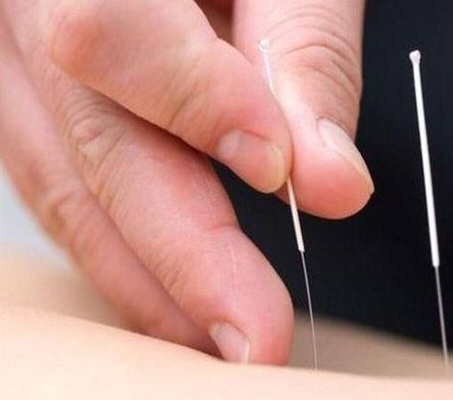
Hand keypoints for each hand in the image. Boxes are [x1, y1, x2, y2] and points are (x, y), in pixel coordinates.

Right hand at [0, 0, 371, 363]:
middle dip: (182, 251)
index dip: (196, 105)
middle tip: (255, 332)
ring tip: (220, 336)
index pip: (108, 32)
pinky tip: (173, 297)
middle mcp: (26, 18)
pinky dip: (123, 255)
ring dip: (149, 278)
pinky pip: (64, 195)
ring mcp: (16, 75)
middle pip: (91, 143)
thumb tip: (332, 181)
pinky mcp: (34, 116)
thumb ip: (306, 60)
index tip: (279, 169)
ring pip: (67, 191)